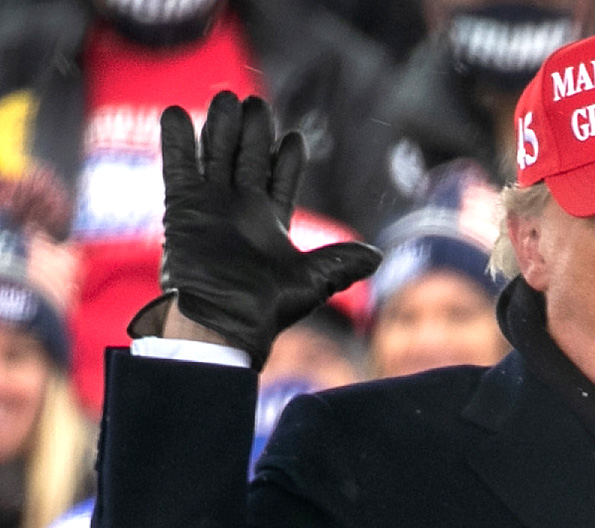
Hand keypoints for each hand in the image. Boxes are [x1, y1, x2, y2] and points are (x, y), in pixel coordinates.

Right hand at [127, 91, 380, 369]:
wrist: (223, 320)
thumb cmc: (267, 306)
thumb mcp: (313, 280)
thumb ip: (341, 263)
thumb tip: (377, 257)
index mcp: (272, 223)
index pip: (279, 180)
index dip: (285, 159)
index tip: (293, 137)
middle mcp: (240, 211)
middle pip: (246, 159)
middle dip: (252, 132)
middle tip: (255, 103)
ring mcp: (211, 206)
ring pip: (215, 156)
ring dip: (219, 128)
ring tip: (225, 98)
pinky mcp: (183, 207)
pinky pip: (178, 167)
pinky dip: (176, 141)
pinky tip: (175, 113)